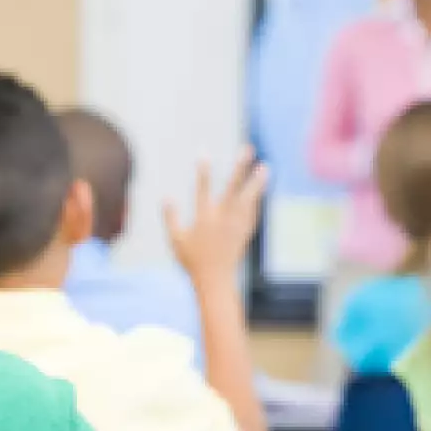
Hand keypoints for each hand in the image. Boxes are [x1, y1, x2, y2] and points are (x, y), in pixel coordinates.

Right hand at [164, 149, 267, 285]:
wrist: (215, 280)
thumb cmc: (192, 261)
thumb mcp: (176, 240)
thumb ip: (170, 218)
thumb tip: (165, 198)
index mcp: (204, 219)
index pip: (202, 189)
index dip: (202, 171)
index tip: (203, 152)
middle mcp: (223, 219)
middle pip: (233, 187)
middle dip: (240, 167)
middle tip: (247, 149)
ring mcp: (236, 225)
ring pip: (249, 199)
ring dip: (257, 182)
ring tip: (265, 167)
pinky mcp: (245, 232)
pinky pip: (253, 213)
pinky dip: (256, 201)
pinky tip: (260, 190)